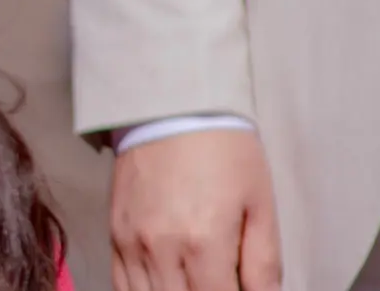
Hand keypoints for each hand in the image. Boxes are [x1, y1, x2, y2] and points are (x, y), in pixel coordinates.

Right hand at [109, 129, 281, 290]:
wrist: (171, 107)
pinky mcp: (115, 231)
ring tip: (194, 283)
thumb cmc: (222, 151)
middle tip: (220, 283)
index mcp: (204, 243)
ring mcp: (132, 241)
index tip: (240, 290)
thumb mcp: (260, 205)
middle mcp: (161, 248)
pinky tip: (165, 286)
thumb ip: (264, 264)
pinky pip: (121, 284)